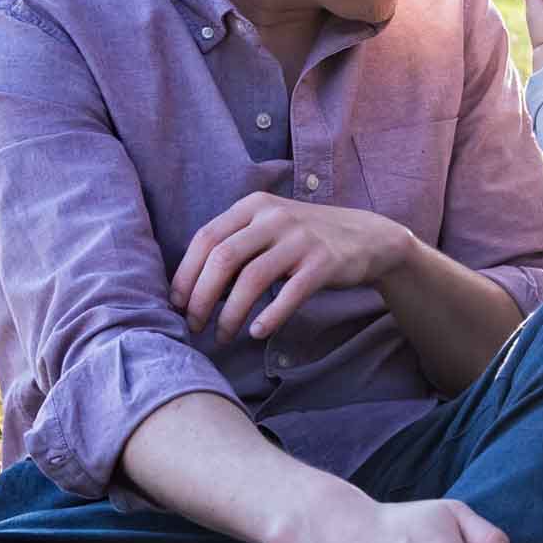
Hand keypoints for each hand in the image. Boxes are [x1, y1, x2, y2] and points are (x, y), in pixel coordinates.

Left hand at [171, 192, 411, 343]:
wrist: (365, 237)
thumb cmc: (304, 238)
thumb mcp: (268, 226)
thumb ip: (234, 244)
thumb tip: (190, 285)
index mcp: (253, 205)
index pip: (206, 238)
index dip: (185, 274)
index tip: (177, 304)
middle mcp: (274, 216)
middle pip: (223, 258)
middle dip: (201, 297)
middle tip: (194, 326)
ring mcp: (300, 238)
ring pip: (251, 278)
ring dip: (230, 313)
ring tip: (221, 336)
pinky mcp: (323, 262)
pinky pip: (290, 293)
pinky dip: (270, 316)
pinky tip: (257, 332)